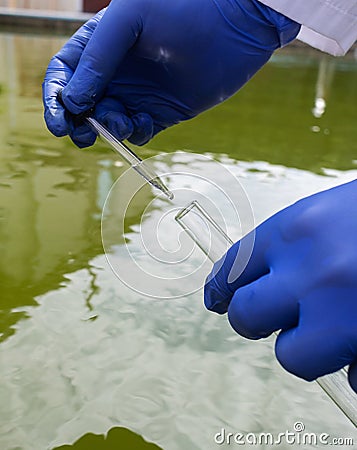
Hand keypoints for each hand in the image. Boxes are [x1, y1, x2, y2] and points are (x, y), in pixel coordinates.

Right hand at [42, 0, 299, 147]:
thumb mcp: (129, 19)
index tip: (59, 123)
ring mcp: (138, 93)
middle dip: (77, 123)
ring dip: (107, 129)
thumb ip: (98, 57)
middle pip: (82, 104)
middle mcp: (117, 71)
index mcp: (101, 44)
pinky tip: (144, 120)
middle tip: (82, 135)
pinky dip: (134, 132)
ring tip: (121, 122)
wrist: (235, 25)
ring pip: (108, 121)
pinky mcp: (161, 112)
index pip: (66, 74)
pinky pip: (138, 131)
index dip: (56, 98)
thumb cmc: (183, 9)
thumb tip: (75, 102)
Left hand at [204, 180, 356, 392]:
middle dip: (255, 321)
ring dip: (309, 346)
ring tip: (338, 324)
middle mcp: (313, 272)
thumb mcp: (331, 214)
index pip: (233, 266)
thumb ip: (295, 248)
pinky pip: (353, 375)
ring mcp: (346, 314)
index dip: (220, 288)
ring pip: (293, 356)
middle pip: (247, 318)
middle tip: (274, 318)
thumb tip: (258, 286)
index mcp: (296, 228)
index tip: (217, 301)